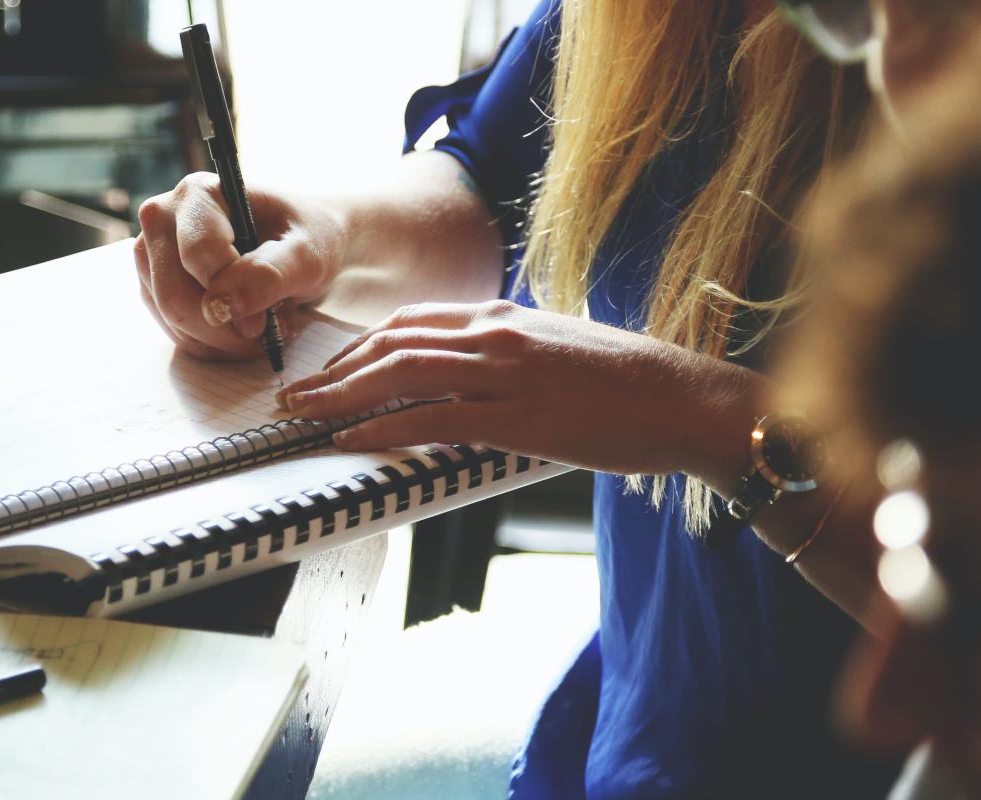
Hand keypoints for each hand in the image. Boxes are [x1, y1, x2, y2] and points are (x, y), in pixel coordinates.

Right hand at [133, 173, 347, 359]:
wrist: (301, 246)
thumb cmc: (307, 239)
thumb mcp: (307, 255)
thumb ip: (269, 274)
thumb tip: (220, 306)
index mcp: (198, 193)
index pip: (197, 256)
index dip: (233, 295)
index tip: (267, 318)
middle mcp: (163, 218)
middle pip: (174, 296)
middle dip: (225, 328)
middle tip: (268, 331)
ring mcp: (152, 255)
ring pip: (172, 321)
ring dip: (222, 340)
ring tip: (262, 326)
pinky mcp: (155, 287)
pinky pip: (175, 333)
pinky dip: (213, 344)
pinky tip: (241, 330)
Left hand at [275, 301, 760, 479]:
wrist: (685, 399)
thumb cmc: (629, 384)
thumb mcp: (558, 350)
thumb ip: (510, 355)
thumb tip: (473, 376)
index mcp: (504, 316)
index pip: (411, 321)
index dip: (360, 346)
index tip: (330, 369)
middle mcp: (496, 333)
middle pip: (392, 343)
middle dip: (334, 370)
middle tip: (295, 395)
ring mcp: (505, 372)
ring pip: (401, 374)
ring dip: (341, 396)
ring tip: (304, 416)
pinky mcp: (518, 415)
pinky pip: (433, 418)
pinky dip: (383, 428)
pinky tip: (351, 440)